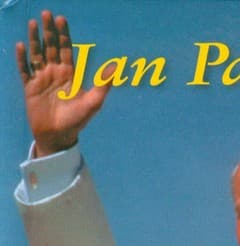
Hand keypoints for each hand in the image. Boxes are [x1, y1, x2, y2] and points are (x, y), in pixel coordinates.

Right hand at [16, 10, 111, 156]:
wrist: (59, 137)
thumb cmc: (77, 121)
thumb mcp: (93, 103)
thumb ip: (103, 84)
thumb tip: (117, 67)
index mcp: (69, 74)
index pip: (66, 49)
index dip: (63, 34)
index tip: (61, 19)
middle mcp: (55, 73)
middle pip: (50, 47)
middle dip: (48, 31)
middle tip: (46, 13)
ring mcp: (42, 79)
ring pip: (36, 54)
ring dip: (34, 39)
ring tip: (32, 24)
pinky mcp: (30, 88)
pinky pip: (24, 70)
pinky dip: (22, 59)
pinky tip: (21, 47)